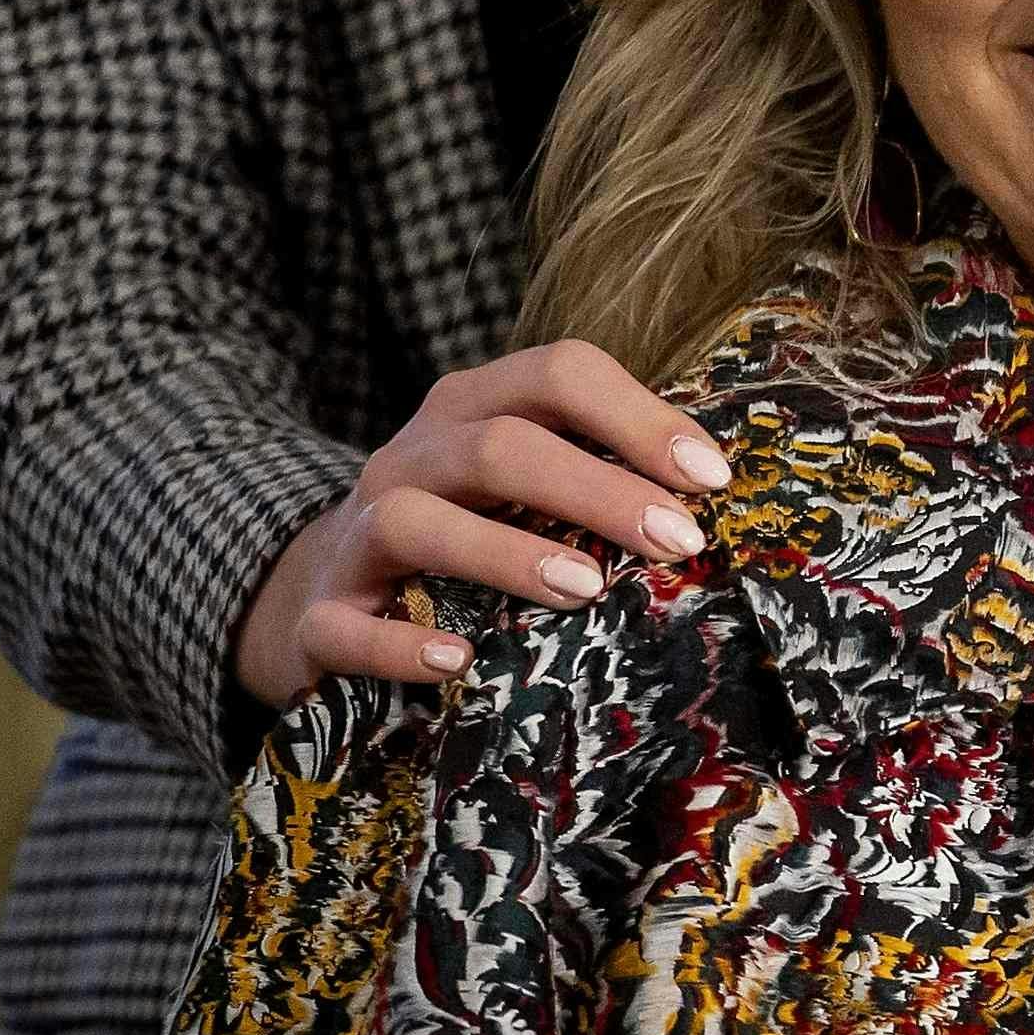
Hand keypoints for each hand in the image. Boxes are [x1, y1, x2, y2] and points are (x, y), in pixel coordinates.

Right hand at [232, 342, 731, 707]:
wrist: (320, 592)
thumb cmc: (467, 529)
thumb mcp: (527, 484)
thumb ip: (604, 473)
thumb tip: (714, 496)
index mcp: (473, 408)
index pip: (558, 374)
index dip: (639, 418)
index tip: (710, 477)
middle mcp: (412, 456)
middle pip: (499, 446)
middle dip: (597, 489)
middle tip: (678, 540)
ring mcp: (357, 534)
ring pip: (416, 519)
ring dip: (506, 552)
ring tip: (587, 589)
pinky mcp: (319, 617)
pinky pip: (346, 627)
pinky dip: (400, 644)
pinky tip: (458, 660)